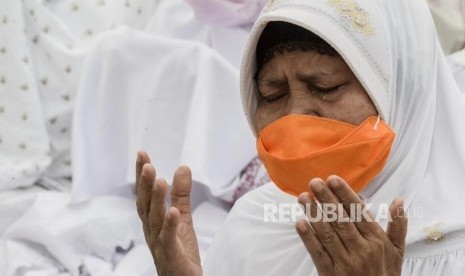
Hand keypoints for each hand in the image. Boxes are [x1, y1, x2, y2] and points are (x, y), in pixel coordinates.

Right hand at [136, 151, 201, 275]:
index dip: (142, 176)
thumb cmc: (179, 250)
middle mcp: (151, 230)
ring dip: (156, 200)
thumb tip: (182, 167)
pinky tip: (173, 212)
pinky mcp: (171, 254)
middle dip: (144, 184)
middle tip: (146, 163)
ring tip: (159, 180)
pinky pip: (169, 239)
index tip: (142, 155)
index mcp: (152, 220)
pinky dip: (170, 225)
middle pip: (145, 204)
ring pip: (155, 219)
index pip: (145, 194)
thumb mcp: (182, 216)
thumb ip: (180, 194)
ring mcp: (159, 242)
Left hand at [295, 176, 406, 275]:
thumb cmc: (385, 273)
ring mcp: (345, 262)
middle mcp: (361, 249)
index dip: (345, 195)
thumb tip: (399, 200)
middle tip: (314, 182)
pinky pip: (318, 253)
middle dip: (327, 199)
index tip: (333, 179)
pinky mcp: (331, 273)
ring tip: (304, 197)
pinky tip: (300, 223)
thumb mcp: (397, 251)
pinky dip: (308, 238)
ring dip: (314, 214)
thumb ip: (397, 225)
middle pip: (341, 220)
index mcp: (376, 240)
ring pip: (328, 234)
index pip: (358, 212)